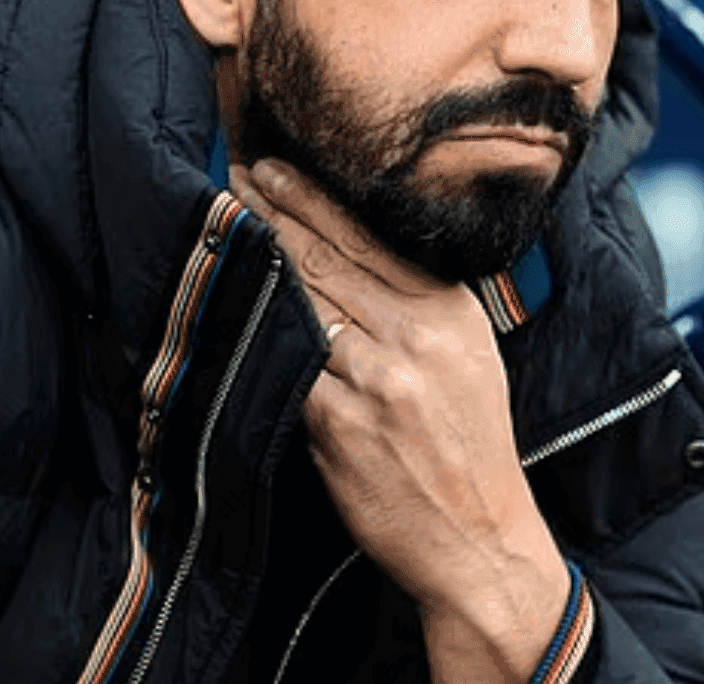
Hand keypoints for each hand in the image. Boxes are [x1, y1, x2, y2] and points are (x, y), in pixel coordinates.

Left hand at [230, 158, 574, 682]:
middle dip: (274, 209)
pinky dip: (259, 327)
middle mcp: (416, 335)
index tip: (271, 164)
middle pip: (326, 256)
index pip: (368, 235)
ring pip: (300, 299)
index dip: (311, 195)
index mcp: (450, 311)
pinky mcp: (339, 422)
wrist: (480, 539)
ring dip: (257, 256)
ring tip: (224, 218)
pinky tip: (233, 297)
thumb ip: (418, 302)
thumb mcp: (469, 355)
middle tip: (233, 171)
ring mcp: (375, 377)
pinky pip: (288, 361)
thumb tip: (353, 246)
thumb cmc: (468, 444)